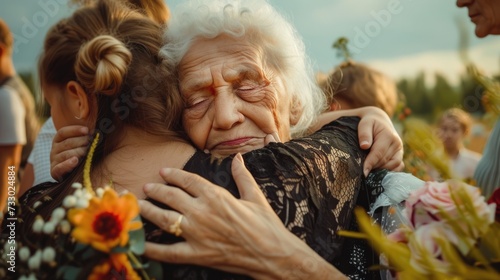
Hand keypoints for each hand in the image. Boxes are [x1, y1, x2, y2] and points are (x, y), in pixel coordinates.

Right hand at [50, 125, 88, 180]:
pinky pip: (60, 167)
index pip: (63, 132)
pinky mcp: (54, 171)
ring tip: (88, 151)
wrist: (71, 174)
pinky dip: (68, 164)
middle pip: (67, 143)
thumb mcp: (79, 144)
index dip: (75, 130)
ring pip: (66, 154)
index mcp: (58, 140)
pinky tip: (75, 160)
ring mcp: (54, 160)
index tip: (87, 130)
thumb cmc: (79, 155)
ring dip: (78, 152)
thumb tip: (94, 129)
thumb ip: (84, 136)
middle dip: (81, 141)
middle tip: (91, 141)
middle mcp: (54, 150)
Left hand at [139, 154, 344, 279]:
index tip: (163, 172)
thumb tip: (238, 158)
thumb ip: (242, 175)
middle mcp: (201, 211)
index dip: (173, 175)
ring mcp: (196, 234)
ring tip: (141, 206)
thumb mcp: (254, 196)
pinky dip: (152, 249)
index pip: (187, 180)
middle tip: (147, 187)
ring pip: (164, 219)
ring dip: (149, 211)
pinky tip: (140, 244)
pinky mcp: (196, 254)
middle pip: (171, 196)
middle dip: (156, 190)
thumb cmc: (266, 225)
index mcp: (215, 195)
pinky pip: (168, 252)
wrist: (272, 254)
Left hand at [312, 106, 403, 175]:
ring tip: (369, 169)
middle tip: (361, 171)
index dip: (370, 163)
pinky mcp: (400, 154)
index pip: (378, 153)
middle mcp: (396, 143)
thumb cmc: (369, 122)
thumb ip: (364, 134)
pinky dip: (389, 170)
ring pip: (391, 166)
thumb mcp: (365, 124)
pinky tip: (378, 171)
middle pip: (384, 161)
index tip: (363, 172)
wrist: (379, 120)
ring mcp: (400, 150)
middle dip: (373, 167)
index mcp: (388, 135)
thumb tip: (364, 146)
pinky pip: (397, 167)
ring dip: (380, 170)